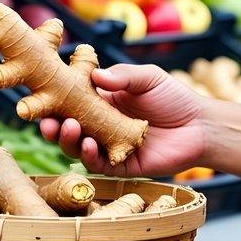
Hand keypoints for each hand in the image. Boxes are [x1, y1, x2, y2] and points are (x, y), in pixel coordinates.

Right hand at [38, 62, 207, 176]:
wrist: (200, 126)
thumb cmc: (173, 98)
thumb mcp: (148, 78)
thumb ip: (123, 76)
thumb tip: (96, 75)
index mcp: (102, 100)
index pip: (71, 99)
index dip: (55, 97)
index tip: (40, 92)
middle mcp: (100, 124)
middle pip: (68, 125)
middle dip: (53, 123)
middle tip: (46, 119)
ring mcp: (108, 145)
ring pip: (77, 146)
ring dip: (67, 138)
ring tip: (67, 127)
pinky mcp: (120, 165)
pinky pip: (98, 163)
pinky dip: (88, 155)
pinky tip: (86, 144)